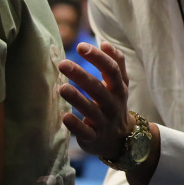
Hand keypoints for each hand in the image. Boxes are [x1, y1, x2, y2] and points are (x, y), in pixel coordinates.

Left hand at [58, 41, 133, 159]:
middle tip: (63, 64)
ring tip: (62, 87)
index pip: (112, 70)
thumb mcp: (119, 85)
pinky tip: (65, 116)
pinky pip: (85, 132)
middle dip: (82, 75)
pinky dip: (76, 125)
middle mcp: (113, 105)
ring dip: (77, 98)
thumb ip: (115, 64)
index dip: (98, 58)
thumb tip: (104, 43)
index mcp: (118, 89)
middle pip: (99, 89)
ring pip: (92, 110)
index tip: (81, 46)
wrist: (121, 141)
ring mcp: (104, 122)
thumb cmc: (114, 106)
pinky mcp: (94, 138)